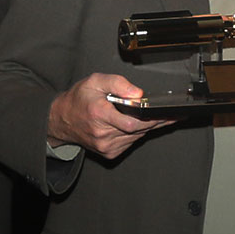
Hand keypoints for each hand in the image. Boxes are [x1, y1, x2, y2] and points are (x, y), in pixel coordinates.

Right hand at [46, 73, 172, 160]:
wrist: (62, 120)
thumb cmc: (79, 99)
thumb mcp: (95, 81)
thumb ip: (118, 83)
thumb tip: (138, 94)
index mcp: (99, 114)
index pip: (132, 122)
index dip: (151, 119)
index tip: (167, 114)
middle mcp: (103, 134)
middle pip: (138, 129)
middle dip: (156, 121)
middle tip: (172, 114)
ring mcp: (106, 146)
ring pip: (136, 136)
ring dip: (147, 127)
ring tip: (158, 117)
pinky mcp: (109, 152)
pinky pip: (130, 142)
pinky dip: (136, 133)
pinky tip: (138, 124)